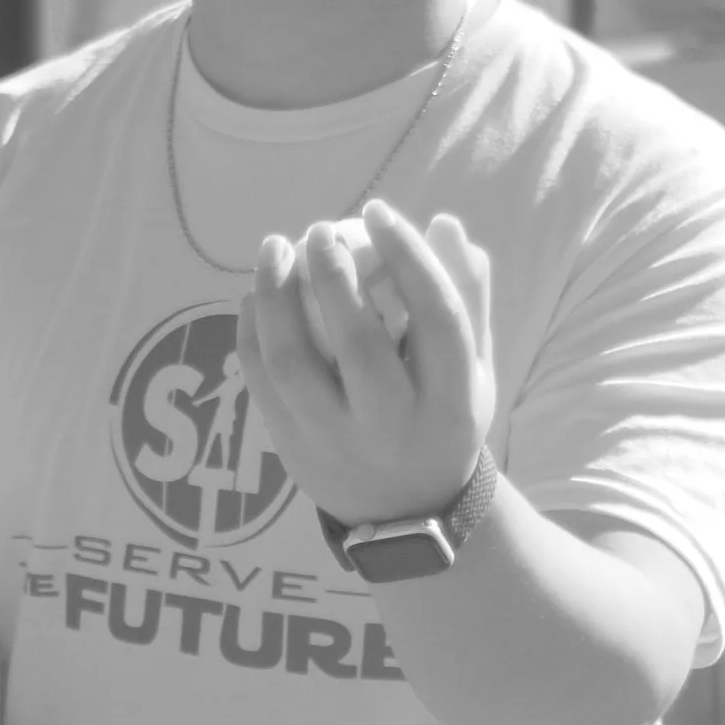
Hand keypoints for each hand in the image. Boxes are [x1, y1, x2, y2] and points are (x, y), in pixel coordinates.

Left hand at [237, 203, 494, 530]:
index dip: (407, 255)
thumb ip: (467, 297)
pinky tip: (253, 293)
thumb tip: (446, 223)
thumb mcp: (474, 368)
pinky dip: (251, 332)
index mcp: (452, 397)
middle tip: (320, 229)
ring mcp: (338, 441)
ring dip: (277, 296)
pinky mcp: (293, 448)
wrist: (408, 513)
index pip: (436, 315)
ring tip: (276, 247)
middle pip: (359, 342)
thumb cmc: (442, 416)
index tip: (377, 211)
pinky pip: (262, 382)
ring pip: (295, 363)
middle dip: (334, 274)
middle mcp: (395, 423)